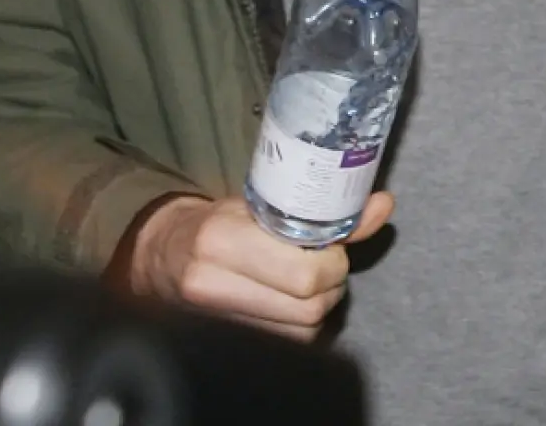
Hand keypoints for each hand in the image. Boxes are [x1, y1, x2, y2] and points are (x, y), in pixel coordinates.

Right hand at [126, 191, 392, 341]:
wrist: (161, 255)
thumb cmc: (220, 221)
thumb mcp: (265, 204)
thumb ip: (326, 212)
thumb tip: (384, 205)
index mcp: (220, 239)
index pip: (305, 274)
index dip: (333, 262)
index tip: (332, 247)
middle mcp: (211, 283)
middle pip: (308, 306)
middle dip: (332, 284)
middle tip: (328, 264)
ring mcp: (214, 318)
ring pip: (302, 330)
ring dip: (320, 306)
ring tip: (312, 282)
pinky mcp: (223, 338)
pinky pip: (286, 342)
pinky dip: (302, 323)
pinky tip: (294, 301)